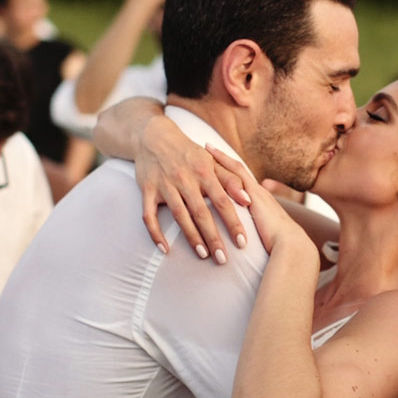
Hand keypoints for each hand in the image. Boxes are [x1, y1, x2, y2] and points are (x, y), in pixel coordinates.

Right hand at [132, 108, 252, 262]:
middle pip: (202, 213)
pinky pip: (149, 216)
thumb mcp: (212, 161)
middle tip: (223, 260)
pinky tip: (165, 250)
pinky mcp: (147, 191)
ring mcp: (164, 186)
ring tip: (203, 255)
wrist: (154, 137)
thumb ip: (232, 180)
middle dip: (213, 238)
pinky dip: (155, 234)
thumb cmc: (190, 153)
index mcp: (204, 172)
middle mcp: (185, 179)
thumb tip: (250, 200)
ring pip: (179, 216)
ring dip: (191, 238)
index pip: (223, 202)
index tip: (243, 242)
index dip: (233, 223)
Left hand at [206, 146, 310, 254]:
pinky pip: (235, 173)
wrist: (290, 245)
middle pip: (239, 171)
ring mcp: (256, 192)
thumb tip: (244, 243)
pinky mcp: (252, 195)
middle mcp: (259, 193)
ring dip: (221, 158)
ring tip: (207, 147)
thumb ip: (255, 235)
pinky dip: (222, 164)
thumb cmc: (279, 247)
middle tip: (208, 147)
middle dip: (224, 160)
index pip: (243, 183)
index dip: (231, 173)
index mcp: (262, 203)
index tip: (219, 165)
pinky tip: (209, 157)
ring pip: (236, 169)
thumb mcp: (265, 238)